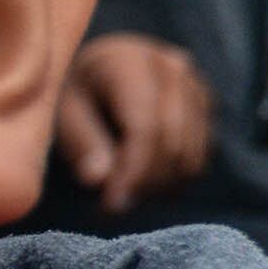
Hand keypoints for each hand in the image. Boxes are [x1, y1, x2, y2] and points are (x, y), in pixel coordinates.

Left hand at [55, 34, 212, 213]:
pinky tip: (146, 180)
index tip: (112, 206)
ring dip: (163, 185)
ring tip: (127, 192)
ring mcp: (195, 85)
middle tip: (114, 207)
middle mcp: (172, 68)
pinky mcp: (206, 105)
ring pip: (193, 153)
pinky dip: (176, 176)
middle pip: (174, 142)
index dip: (133, 170)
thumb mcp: (61, 112)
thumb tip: (99, 179)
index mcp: (130, 62)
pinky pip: (202, 153)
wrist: (96, 66)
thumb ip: (81, 142)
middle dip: (146, 183)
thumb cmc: (73, 91)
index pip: (146, 126)